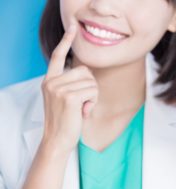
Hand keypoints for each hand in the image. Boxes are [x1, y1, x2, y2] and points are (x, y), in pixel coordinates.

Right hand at [41, 23, 97, 152]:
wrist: (57, 141)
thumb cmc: (65, 121)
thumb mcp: (64, 99)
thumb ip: (71, 83)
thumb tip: (87, 72)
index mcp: (50, 81)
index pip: (57, 56)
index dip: (66, 41)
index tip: (72, 28)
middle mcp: (52, 82)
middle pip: (85, 71)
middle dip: (90, 86)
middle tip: (83, 103)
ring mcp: (58, 88)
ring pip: (91, 82)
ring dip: (92, 96)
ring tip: (82, 108)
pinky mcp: (69, 97)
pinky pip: (93, 91)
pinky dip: (93, 102)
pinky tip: (84, 112)